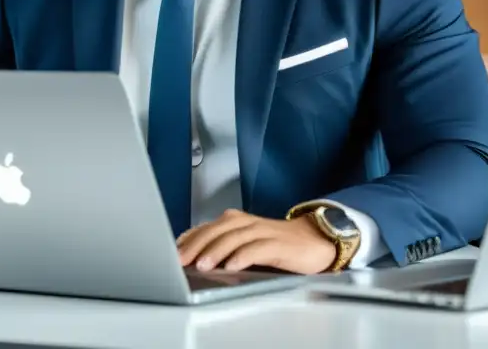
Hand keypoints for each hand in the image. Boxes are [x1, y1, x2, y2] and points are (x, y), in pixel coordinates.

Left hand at [176, 208, 335, 274]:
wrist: (315, 240)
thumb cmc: (277, 244)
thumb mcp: (246, 243)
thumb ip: (223, 246)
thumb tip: (193, 257)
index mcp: (238, 222)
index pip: (208, 227)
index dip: (189, 239)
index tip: (172, 253)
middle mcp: (248, 223)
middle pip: (218, 229)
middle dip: (197, 244)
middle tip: (181, 260)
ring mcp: (264, 231)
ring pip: (235, 236)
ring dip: (217, 250)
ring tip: (202, 264)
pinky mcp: (279, 244)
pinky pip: (258, 248)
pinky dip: (244, 256)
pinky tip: (232, 266)